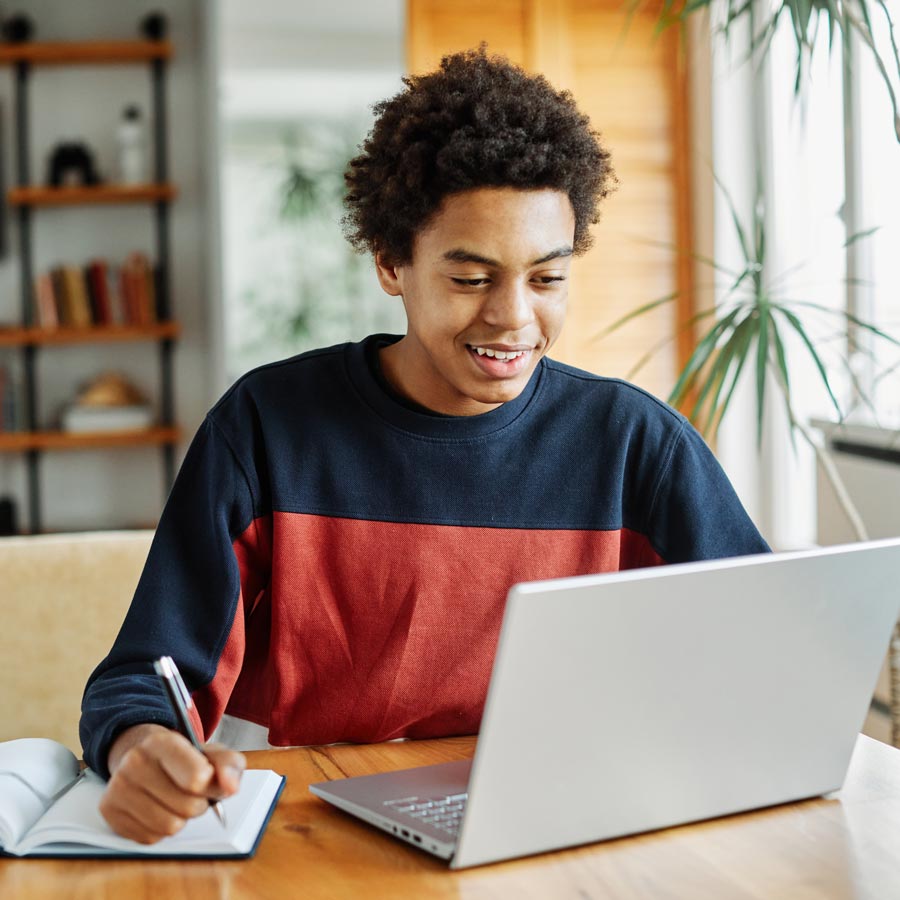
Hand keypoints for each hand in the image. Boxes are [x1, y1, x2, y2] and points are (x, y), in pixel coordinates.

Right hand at [99, 723, 245, 843]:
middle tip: (194, 792)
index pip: (196, 778)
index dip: (211, 787)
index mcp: (162, 743)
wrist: (140, 754)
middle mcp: (135, 763)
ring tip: (176, 800)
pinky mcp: (109, 812)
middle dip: (199, 804)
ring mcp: (118, 788)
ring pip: (169, 827)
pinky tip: (158, 808)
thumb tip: (230, 787)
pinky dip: (160, 829)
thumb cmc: (182, 756)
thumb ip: (229, 764)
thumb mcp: (210, 752)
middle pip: (187, 807)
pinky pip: (150, 837)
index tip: (210, 781)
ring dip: (181, 819)